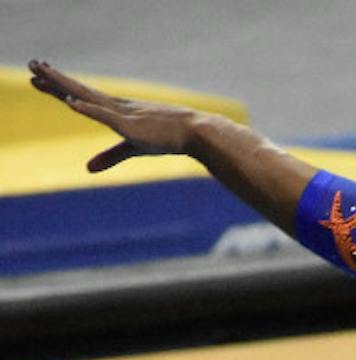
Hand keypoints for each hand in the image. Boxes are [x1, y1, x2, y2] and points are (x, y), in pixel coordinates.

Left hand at [28, 60, 202, 171]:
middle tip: (32, 65)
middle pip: (79, 91)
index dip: (59, 86)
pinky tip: (72, 103)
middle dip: (54, 79)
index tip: (38, 76)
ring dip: (63, 85)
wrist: (196, 132)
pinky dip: (88, 109)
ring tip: (41, 74)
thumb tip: (87, 169)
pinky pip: (106, 116)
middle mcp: (116, 107)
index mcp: (116, 110)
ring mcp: (123, 114)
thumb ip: (109, 156)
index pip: (82, 95)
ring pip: (87, 97)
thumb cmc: (169, 138)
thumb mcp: (134, 147)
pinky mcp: (132, 126)